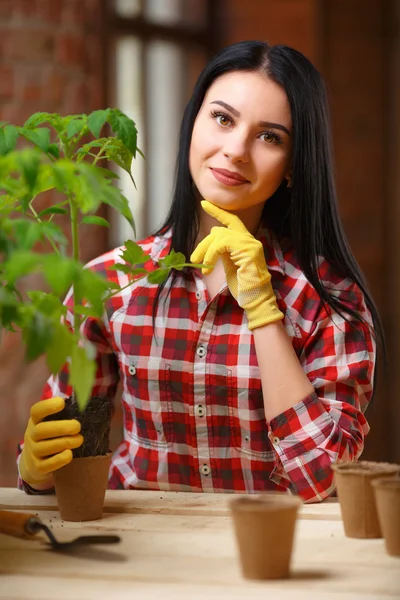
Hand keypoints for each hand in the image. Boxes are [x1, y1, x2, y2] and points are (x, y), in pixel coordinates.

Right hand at [19, 397, 82, 484]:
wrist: (34, 462)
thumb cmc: (49, 436)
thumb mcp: (51, 423)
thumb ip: (63, 413)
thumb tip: (84, 400)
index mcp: (35, 421)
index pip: (36, 411)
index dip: (47, 406)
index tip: (62, 403)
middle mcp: (31, 435)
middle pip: (41, 430)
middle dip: (61, 427)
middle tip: (78, 427)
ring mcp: (32, 452)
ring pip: (45, 447)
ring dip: (64, 442)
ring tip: (79, 439)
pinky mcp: (37, 467)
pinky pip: (46, 464)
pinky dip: (59, 459)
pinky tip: (69, 454)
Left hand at [190, 200, 282, 329]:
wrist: (255, 299)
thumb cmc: (242, 287)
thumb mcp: (229, 265)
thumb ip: (223, 250)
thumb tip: (213, 238)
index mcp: (246, 243)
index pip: (231, 221)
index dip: (218, 212)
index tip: (204, 203)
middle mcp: (250, 240)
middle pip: (221, 230)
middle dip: (204, 243)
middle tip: (193, 258)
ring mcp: (250, 244)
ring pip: (220, 236)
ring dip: (206, 251)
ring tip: (202, 266)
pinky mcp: (247, 250)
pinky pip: (222, 244)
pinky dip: (211, 254)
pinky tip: (207, 267)